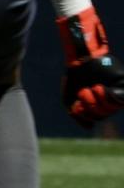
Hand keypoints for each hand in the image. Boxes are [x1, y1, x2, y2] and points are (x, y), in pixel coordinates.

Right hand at [58, 5, 123, 127]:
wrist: (79, 60)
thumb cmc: (75, 78)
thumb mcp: (70, 100)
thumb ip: (78, 115)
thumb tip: (90, 127)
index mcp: (99, 104)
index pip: (95, 118)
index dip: (84, 114)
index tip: (77, 104)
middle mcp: (110, 100)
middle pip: (103, 115)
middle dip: (89, 106)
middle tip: (83, 92)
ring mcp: (118, 94)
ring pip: (110, 109)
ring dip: (96, 100)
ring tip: (91, 87)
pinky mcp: (123, 88)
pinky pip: (118, 100)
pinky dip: (107, 97)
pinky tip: (98, 88)